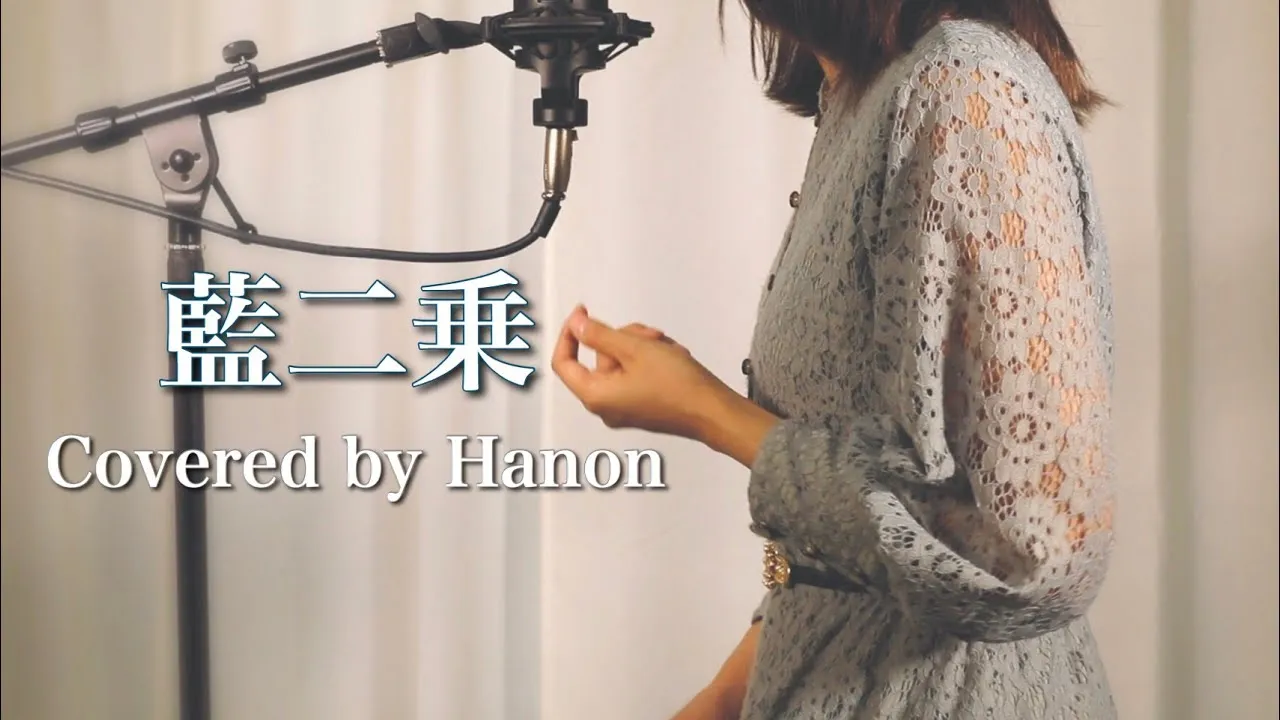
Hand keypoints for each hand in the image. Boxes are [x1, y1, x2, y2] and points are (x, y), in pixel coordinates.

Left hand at [552, 306, 780, 466]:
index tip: (582, 315)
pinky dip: (651, 360)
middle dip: (623, 338)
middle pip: (600, 358)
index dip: (570, 334)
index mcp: (595, 396)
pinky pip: (635, 374)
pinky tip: (671, 357)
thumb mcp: (634, 349)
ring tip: (665, 348)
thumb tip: (576, 325)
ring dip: (642, 347)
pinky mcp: (642, 406)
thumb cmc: (678, 387)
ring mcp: (624, 408)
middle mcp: (605, 407)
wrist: (712, 411)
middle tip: (647, 335)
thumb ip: (599, 335)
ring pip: (621, 362)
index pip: (563, 362)